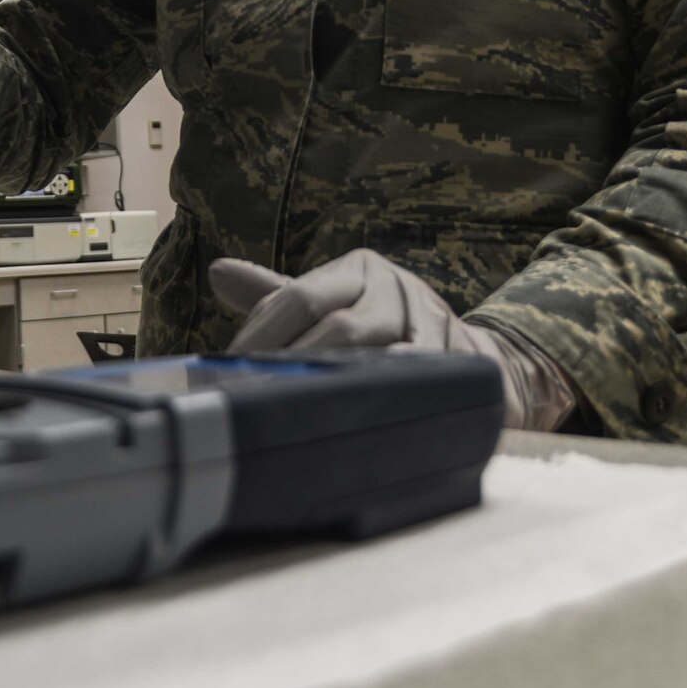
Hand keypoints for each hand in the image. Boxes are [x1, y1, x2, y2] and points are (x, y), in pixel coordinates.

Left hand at [209, 248, 575, 431]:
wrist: (468, 352)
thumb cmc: (382, 331)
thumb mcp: (333, 305)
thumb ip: (278, 296)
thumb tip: (218, 272)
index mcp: (357, 270)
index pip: (298, 297)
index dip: (261, 335)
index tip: (229, 373)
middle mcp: (393, 287)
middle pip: (336, 325)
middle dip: (295, 365)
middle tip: (257, 401)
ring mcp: (430, 319)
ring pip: (378, 349)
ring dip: (338, 381)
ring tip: (299, 410)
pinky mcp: (460, 355)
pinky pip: (421, 378)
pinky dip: (391, 395)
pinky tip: (363, 417)